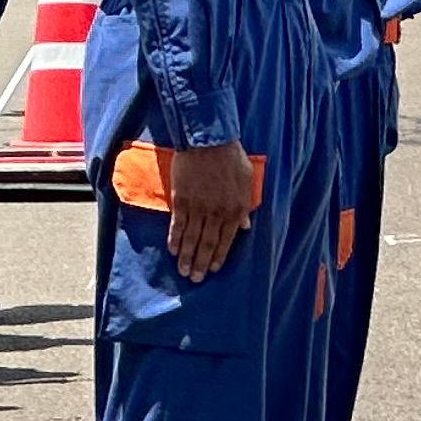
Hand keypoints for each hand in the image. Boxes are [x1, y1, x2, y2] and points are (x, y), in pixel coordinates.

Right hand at [161, 143, 255, 278]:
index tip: (213, 269)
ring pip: (192, 239)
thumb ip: (245, 206)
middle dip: (201, 264)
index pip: (227, 240)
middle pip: (208, 244)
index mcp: (236, 209)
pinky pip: (178, 226)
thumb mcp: (247, 180)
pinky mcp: (181, 201)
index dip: (219, 256)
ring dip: (187, 258)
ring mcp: (198, 208)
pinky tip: (173, 251)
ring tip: (183, 271)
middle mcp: (217, 213)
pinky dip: (175, 240)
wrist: (209, 141)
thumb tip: (245, 227)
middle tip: (196, 279)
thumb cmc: (231, 157)